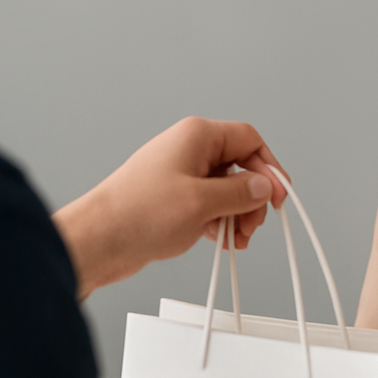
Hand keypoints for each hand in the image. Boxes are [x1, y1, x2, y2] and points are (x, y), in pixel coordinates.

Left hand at [52, 117, 286, 298]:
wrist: (99, 240)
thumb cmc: (137, 213)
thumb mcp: (201, 202)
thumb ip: (240, 193)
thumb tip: (264, 187)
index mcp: (196, 136)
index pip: (249, 140)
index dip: (268, 167)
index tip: (277, 195)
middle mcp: (189, 150)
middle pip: (240, 166)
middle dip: (251, 198)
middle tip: (252, 224)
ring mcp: (181, 174)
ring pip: (226, 188)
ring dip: (237, 214)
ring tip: (236, 238)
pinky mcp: (174, 198)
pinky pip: (210, 203)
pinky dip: (220, 221)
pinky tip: (221, 239)